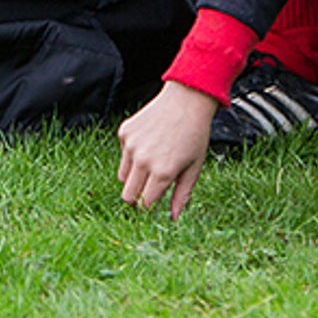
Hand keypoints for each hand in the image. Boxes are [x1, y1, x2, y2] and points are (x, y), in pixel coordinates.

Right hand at [118, 82, 220, 215]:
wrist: (186, 99)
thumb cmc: (195, 134)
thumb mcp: (194, 168)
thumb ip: (182, 195)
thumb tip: (173, 218)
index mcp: (163, 172)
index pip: (145, 203)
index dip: (149, 207)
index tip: (154, 205)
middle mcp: (143, 160)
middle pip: (128, 195)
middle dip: (137, 197)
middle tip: (150, 190)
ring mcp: (131, 146)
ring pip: (123, 177)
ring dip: (134, 177)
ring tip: (152, 165)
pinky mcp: (125, 133)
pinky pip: (123, 155)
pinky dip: (132, 156)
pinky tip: (149, 144)